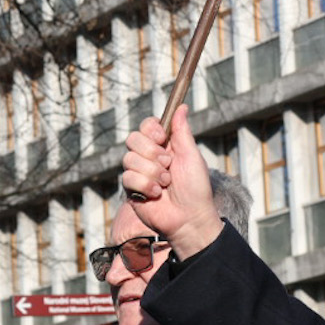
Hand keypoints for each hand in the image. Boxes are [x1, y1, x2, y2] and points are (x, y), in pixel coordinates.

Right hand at [119, 109, 222, 258]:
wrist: (190, 218)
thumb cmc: (196, 188)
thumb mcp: (192, 156)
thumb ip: (182, 132)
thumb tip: (182, 106)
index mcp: (164, 146)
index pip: (147, 126)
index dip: (151, 129)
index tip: (162, 138)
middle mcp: (149, 157)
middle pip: (133, 139)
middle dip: (151, 153)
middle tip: (168, 165)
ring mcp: (138, 173)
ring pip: (129, 159)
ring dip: (152, 172)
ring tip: (166, 183)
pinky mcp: (131, 189)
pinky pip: (128, 178)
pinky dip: (146, 186)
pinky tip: (157, 194)